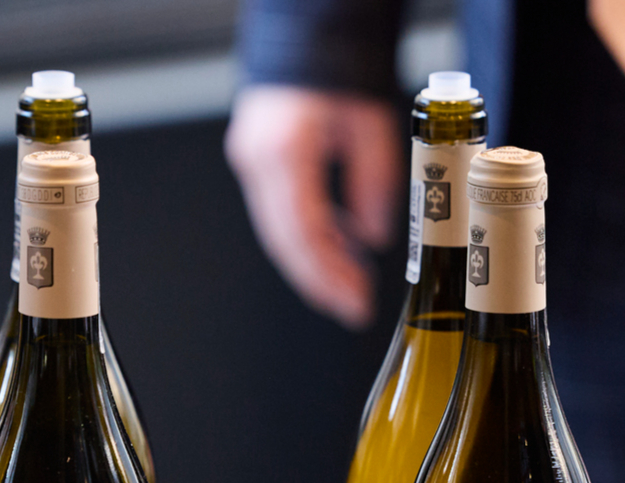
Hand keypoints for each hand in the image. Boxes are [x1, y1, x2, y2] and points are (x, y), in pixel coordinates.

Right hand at [225, 85, 401, 329]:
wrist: (303, 33)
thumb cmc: (336, 66)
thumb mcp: (370, 120)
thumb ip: (374, 181)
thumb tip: (374, 237)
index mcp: (285, 152)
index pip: (302, 233)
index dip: (328, 274)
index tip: (354, 301)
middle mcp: (258, 163)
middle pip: (284, 242)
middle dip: (319, 280)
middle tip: (352, 306)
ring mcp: (250, 164)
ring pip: (278, 233)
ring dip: (314, 262)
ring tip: (350, 282)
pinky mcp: (254, 164)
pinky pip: (278, 213)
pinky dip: (307, 235)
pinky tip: (338, 244)